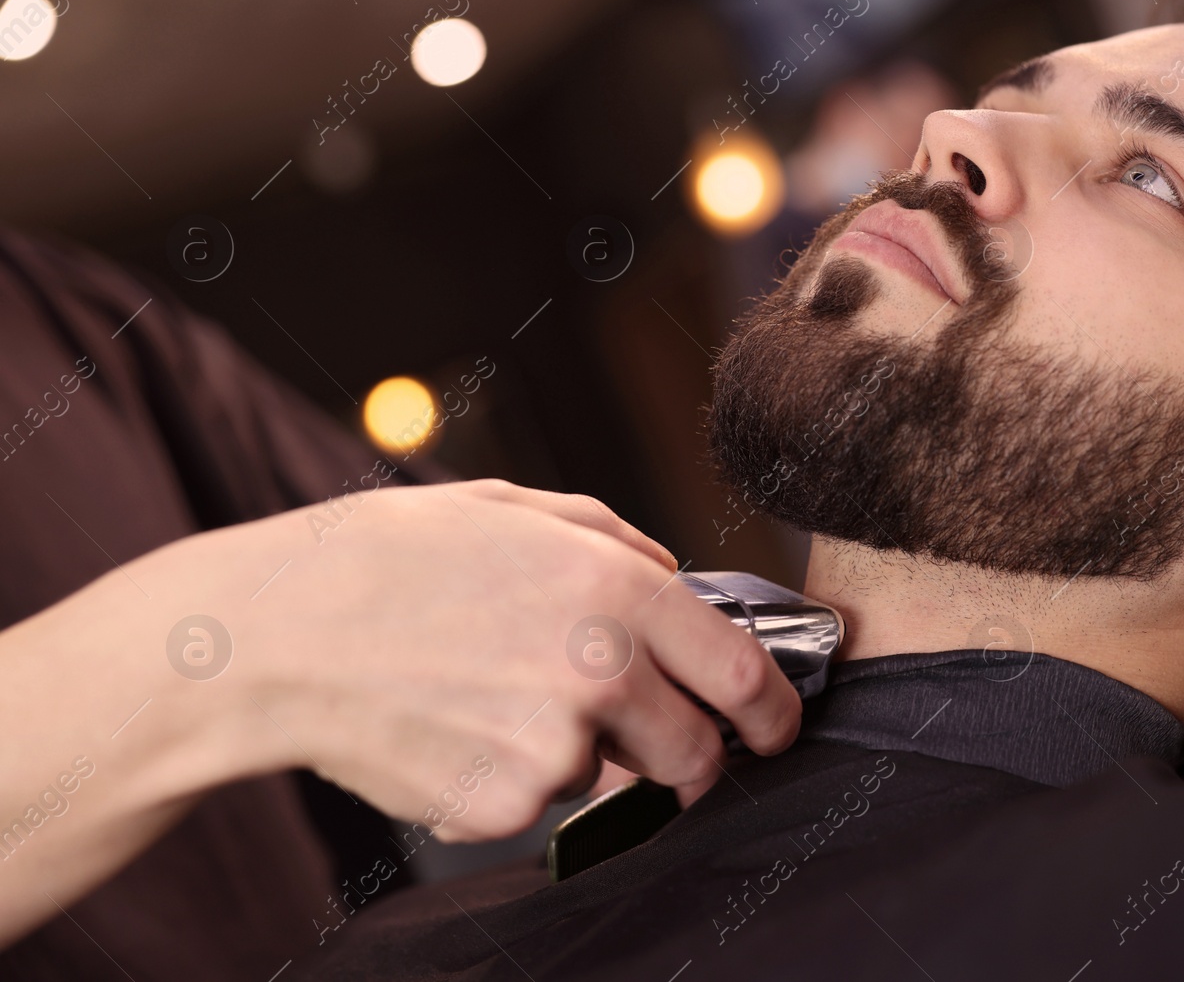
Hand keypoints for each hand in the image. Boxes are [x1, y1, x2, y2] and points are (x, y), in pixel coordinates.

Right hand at [162, 479, 800, 839]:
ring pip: (606, 778)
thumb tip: (677, 578)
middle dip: (691, 759)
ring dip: (578, 756)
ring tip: (494, 700)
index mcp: (616, 589)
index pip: (743, 673)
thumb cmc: (387, 561)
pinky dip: (508, 780)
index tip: (773, 728)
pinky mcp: (500, 808)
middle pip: (697, 755)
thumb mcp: (515, 510)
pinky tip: (454, 730)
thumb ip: (617, 542)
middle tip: (656, 744)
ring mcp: (552, 749)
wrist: (275, 636)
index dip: (773, 712)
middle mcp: (600, 672)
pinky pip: (534, 806)